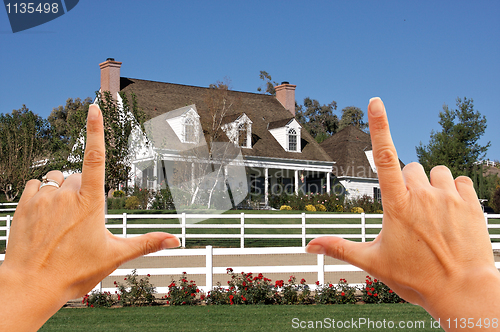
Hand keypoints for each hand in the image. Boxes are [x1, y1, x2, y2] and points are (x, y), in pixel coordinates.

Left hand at [0, 104, 179, 330]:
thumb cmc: (74, 271)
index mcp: (90, 202)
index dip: (96, 129)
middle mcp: (66, 194)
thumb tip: (176, 240)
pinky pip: (35, 185)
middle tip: (80, 222)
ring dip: (61, 190)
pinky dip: (42, 194)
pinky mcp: (23, 204)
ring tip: (61, 218)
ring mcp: (42, 198)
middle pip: (77, 177)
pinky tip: (45, 215)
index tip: (94, 107)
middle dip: (81, 191)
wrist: (31, 286)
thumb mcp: (115, 256)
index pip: (95, 157)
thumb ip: (147, 243)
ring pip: (56, 179)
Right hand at [306, 98, 499, 324]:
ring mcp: (449, 197)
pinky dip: (453, 190)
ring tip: (432, 213)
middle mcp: (423, 195)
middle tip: (410, 213)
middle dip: (406, 183)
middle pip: (410, 168)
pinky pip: (460, 180)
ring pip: (435, 171)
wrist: (464, 292)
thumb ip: (339, 247)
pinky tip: (452, 212)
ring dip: (431, 185)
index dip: (378, 126)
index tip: (375, 101)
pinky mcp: (471, 203)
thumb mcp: (373, 263)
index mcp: (397, 205)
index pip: (383, 156)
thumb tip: (308, 245)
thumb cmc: (417, 279)